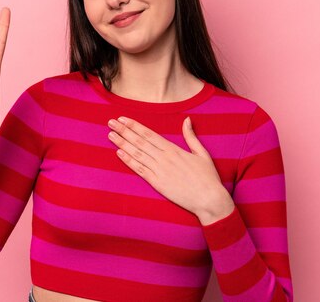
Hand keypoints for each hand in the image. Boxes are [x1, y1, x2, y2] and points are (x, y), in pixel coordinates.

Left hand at [107, 116, 234, 224]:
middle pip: (139, 141)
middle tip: (110, 122)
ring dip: (122, 143)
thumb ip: (191, 137)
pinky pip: (140, 170)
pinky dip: (129, 161)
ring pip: (137, 154)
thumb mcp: (202, 153)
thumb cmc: (208, 177)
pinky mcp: (157, 183)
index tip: (123, 119)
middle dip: (124, 131)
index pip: (149, 134)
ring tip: (110, 135)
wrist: (209, 199)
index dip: (134, 126)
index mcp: (174, 149)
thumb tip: (187, 120)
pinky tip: (119, 153)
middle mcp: (164, 158)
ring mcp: (159, 171)